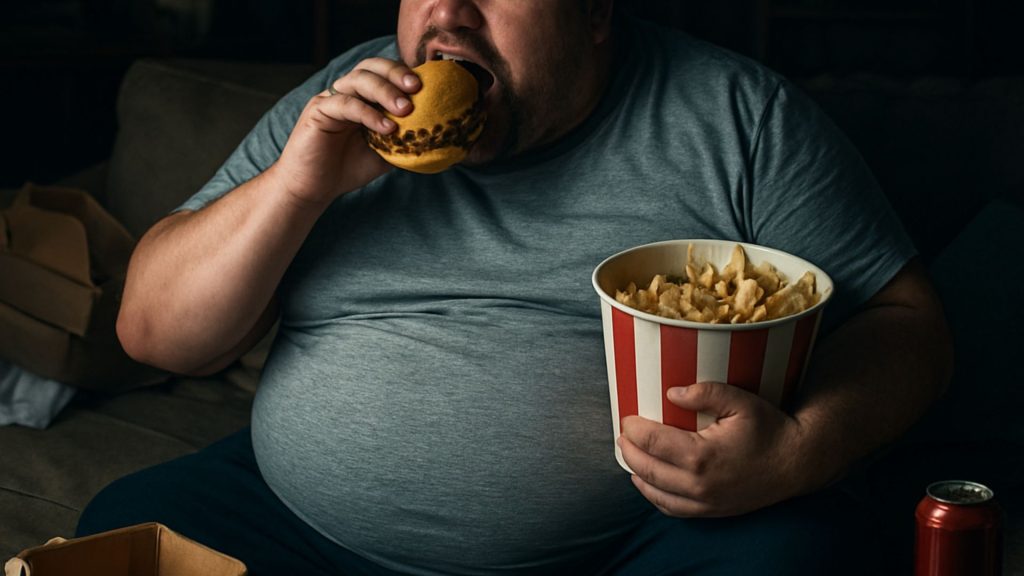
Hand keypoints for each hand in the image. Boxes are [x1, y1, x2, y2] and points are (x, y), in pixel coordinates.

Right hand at [269, 58, 420, 206]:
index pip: (383, 73)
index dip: (403, 75)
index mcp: (361, 97)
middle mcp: (345, 93)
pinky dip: (368, 113)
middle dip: (395, 73)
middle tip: (416, 88)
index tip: (427, 87)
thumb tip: (435, 138)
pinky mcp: (317, 110)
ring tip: (405, 109)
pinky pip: (345, 104)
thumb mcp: (383, 153)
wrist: (313, 189)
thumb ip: (403, 141)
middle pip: (370, 67)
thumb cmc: (346, 169)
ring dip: (385, 91)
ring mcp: (330, 99)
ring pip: (358, 80)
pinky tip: (386, 128)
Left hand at [618, 381, 807, 517]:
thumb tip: (672, 393)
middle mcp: (699, 485)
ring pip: (656, 494)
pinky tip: (648, 483)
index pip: (652, 442)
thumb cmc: (769, 429)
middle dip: (629, 450)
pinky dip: (655, 497)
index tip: (627, 418)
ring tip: (630, 456)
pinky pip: (673, 510)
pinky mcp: (712, 512)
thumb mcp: (740, 401)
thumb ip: (705, 393)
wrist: (798, 462)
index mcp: (701, 456)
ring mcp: (705, 503)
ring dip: (637, 474)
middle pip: (647, 469)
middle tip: (623, 434)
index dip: (633, 429)